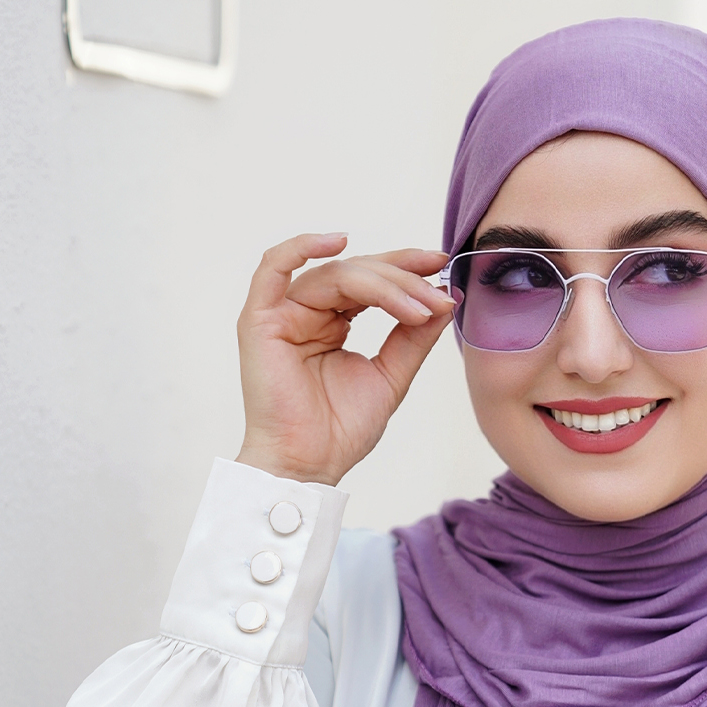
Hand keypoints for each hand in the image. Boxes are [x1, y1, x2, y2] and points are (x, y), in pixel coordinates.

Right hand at [234, 232, 454, 487]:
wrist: (308, 465)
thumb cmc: (340, 431)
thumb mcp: (391, 376)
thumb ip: (413, 337)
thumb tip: (445, 298)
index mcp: (334, 322)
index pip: (372, 282)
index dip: (407, 270)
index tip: (443, 267)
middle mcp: (308, 312)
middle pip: (358, 273)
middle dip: (403, 280)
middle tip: (437, 295)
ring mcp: (283, 313)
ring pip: (335, 274)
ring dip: (382, 285)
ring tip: (418, 308)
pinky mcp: (260, 319)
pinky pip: (273, 268)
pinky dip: (302, 247)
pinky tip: (339, 241)